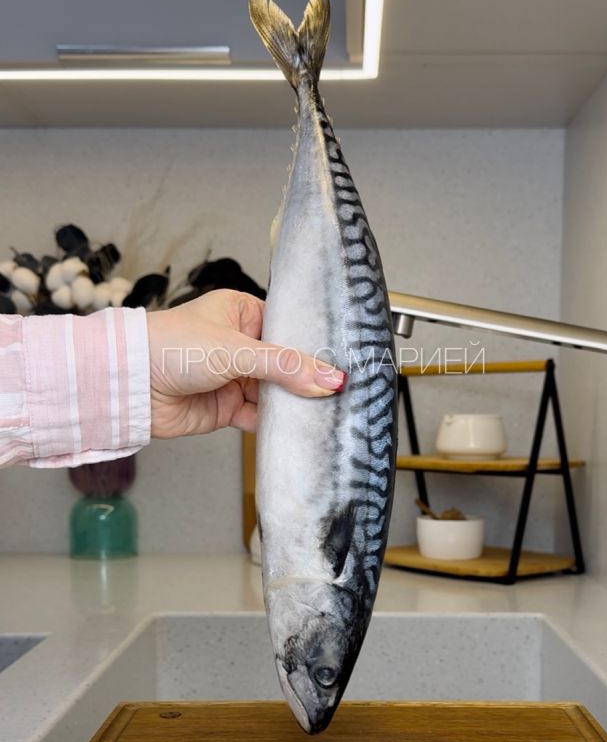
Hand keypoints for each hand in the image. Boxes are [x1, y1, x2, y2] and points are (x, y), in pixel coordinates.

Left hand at [146, 290, 344, 437]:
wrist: (129, 384)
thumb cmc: (173, 347)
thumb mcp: (237, 350)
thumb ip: (285, 367)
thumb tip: (331, 379)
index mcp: (242, 313)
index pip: (288, 330)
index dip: (313, 346)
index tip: (343, 361)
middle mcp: (240, 344)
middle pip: (285, 364)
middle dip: (306, 379)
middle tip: (341, 391)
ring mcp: (234, 377)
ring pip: (274, 392)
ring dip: (293, 404)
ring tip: (326, 413)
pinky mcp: (226, 407)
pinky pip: (259, 416)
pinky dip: (274, 423)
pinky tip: (296, 428)